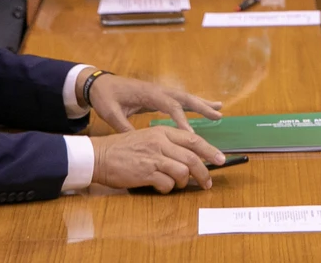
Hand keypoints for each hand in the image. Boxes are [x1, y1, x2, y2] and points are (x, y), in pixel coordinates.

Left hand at [82, 70, 221, 133]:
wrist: (99, 83)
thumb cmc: (105, 97)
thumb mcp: (111, 113)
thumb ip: (124, 126)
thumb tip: (139, 141)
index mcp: (149, 94)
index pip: (170, 106)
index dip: (182, 120)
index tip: (191, 134)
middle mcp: (158, 90)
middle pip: (184, 98)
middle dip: (202, 107)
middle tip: (218, 116)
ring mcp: (160, 91)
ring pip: (185, 97)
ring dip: (202, 104)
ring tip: (219, 110)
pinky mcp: (159, 95)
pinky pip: (179, 100)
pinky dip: (193, 104)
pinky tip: (203, 108)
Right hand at [90, 126, 224, 192]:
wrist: (99, 156)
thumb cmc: (123, 149)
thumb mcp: (147, 138)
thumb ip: (167, 145)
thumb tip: (188, 158)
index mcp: (162, 132)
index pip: (193, 140)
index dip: (209, 150)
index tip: (221, 159)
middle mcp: (160, 143)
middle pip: (192, 157)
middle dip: (204, 172)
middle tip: (207, 182)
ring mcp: (153, 158)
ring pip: (182, 171)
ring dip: (184, 182)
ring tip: (178, 185)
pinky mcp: (146, 173)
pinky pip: (167, 183)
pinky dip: (168, 188)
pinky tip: (161, 187)